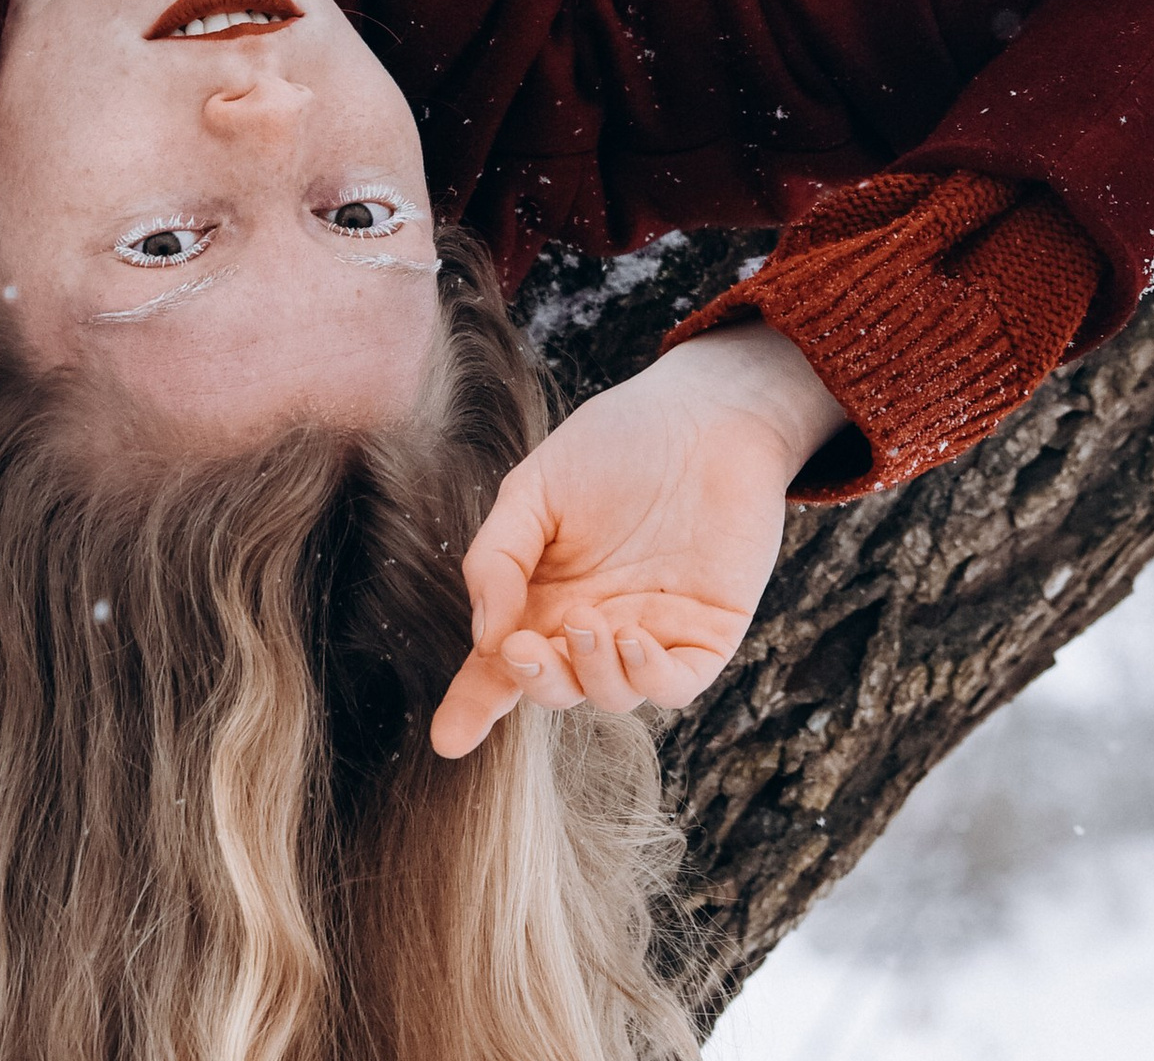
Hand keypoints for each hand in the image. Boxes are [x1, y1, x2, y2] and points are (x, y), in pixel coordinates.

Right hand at [430, 322, 845, 757]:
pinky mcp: (706, 634)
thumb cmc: (617, 442)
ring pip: (612, 694)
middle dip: (534, 682)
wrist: (704, 412)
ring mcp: (649, 631)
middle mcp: (593, 622)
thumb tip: (486, 637)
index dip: (474, 703)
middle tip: (524, 650)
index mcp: (544, 592)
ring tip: (585, 623)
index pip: (502, 662)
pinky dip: (648, 678)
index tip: (447, 740)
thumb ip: (498, 558)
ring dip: (589, 674)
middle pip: (555, 686)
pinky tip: (633, 639)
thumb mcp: (534, 489)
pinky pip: (675, 684)